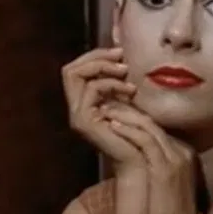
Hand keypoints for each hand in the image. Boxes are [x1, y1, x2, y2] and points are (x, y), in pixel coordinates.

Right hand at [61, 47, 143, 175]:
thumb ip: (118, 82)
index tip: (120, 52)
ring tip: (126, 73)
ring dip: (103, 67)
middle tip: (121, 56)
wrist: (141, 161)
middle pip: (70, 69)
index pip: (77, 69)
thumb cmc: (139, 132)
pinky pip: (89, 89)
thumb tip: (121, 55)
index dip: (96, 56)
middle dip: (96, 57)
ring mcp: (77, 115)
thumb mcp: (127, 100)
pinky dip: (110, 84)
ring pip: (74, 74)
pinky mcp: (82, 121)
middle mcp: (76, 107)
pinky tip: (129, 91)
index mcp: (84, 101)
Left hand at [106, 110, 203, 213]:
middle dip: (127, 111)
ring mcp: (175, 159)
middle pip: (152, 122)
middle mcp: (181, 152)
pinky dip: (127, 130)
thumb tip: (130, 162)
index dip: (133, 118)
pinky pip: (145, 141)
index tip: (113, 113)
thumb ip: (151, 170)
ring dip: (124, 116)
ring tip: (104, 109)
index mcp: (182, 155)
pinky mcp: (166, 169)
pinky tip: (110, 125)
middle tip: (105, 103)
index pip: (156, 128)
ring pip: (148, 126)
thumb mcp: (160, 187)